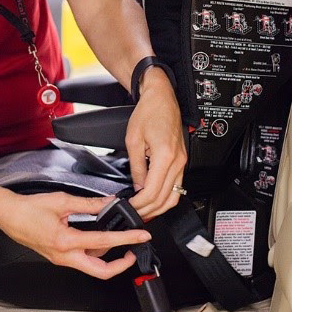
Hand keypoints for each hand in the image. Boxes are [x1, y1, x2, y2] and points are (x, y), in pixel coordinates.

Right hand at [0, 191, 151, 278]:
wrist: (9, 216)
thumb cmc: (29, 209)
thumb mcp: (62, 201)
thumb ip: (89, 204)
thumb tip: (108, 203)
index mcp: (66, 241)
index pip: (104, 242)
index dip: (127, 239)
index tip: (141, 236)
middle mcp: (65, 256)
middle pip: (101, 272)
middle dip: (121, 264)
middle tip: (133, 252)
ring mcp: (62, 259)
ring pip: (92, 267)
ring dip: (108, 258)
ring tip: (117, 241)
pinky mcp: (59, 258)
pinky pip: (82, 260)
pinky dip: (95, 253)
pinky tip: (98, 239)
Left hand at [125, 67, 186, 220]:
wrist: (162, 98)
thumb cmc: (148, 112)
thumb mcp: (133, 141)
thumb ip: (136, 168)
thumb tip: (136, 188)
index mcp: (165, 156)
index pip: (152, 191)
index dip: (138, 204)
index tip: (128, 207)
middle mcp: (178, 161)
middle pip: (165, 198)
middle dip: (148, 210)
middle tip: (133, 213)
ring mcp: (183, 162)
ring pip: (174, 196)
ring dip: (159, 208)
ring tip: (143, 212)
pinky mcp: (182, 160)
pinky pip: (177, 186)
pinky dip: (166, 197)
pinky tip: (154, 200)